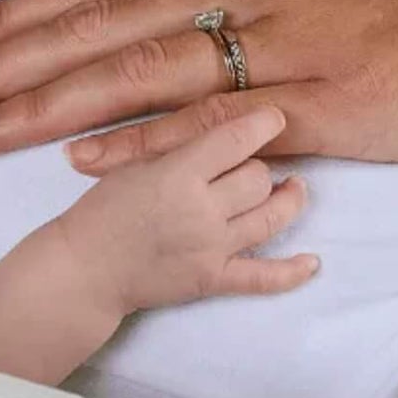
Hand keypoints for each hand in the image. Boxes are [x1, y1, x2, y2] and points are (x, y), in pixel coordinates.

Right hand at [51, 106, 313, 317]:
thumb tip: (218, 130)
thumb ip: (174, 145)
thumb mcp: (132, 164)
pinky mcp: (214, 280)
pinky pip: (264, 277)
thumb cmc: (101, 211)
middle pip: (258, 179)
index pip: (234, 140)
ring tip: (293, 190)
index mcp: (178, 173)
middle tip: (253, 166)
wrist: (85, 270)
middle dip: (260, 169)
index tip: (276, 117)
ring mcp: (212, 247)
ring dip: (288, 202)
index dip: (262, 124)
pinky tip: (312, 261)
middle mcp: (202, 209)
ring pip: (270, 217)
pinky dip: (292, 272)